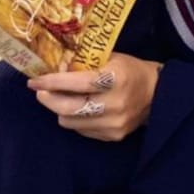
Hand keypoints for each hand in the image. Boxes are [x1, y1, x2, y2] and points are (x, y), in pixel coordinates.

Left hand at [28, 53, 162, 141]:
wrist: (158, 94)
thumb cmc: (130, 70)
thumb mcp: (110, 57)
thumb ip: (83, 61)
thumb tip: (56, 65)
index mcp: (115, 79)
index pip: (77, 83)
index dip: (52, 82)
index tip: (34, 80)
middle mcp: (114, 104)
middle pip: (68, 108)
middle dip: (48, 99)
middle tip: (40, 91)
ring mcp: (113, 124)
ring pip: (70, 122)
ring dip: (60, 110)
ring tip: (61, 98)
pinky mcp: (113, 137)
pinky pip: (81, 130)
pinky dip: (75, 119)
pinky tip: (79, 108)